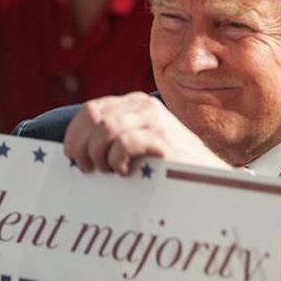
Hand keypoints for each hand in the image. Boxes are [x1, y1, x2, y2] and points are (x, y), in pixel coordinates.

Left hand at [63, 92, 230, 174]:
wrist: (207, 177)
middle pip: (93, 117)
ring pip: (105, 130)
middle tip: (87, 167)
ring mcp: (155, 121)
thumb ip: (113, 137)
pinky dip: (117, 160)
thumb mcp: (139, 142)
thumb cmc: (167, 165)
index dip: (75, 134)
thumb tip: (75, 148)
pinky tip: (125, 171)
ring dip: (98, 154)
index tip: (73, 157)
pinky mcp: (163, 139)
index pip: (91, 109)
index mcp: (135, 104)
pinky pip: (124, 143)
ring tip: (108, 170)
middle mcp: (144, 106)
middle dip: (81, 144)